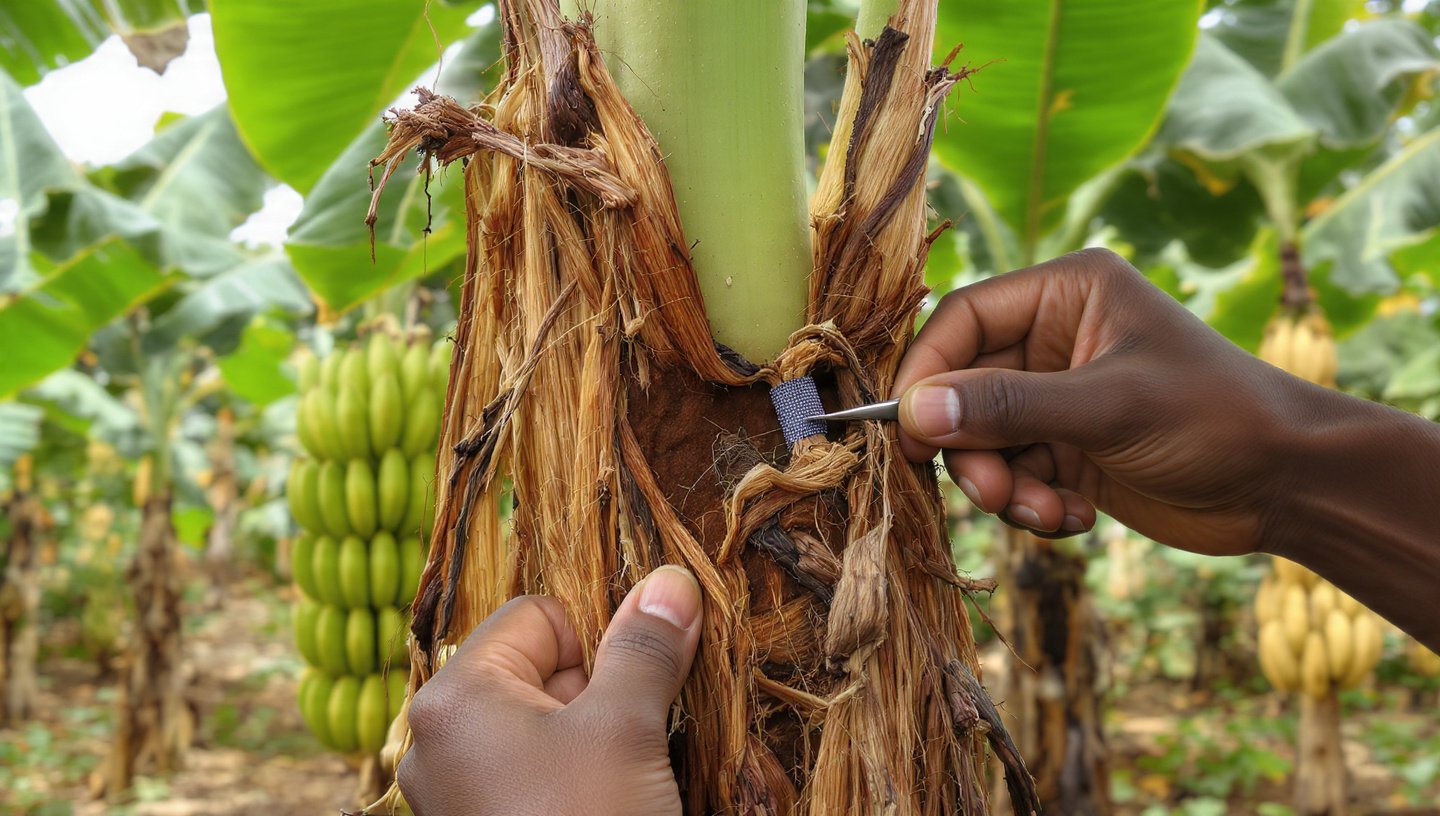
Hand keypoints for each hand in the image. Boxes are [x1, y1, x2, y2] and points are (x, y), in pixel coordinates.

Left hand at [397, 565, 702, 815]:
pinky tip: (607, 805)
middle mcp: (439, 740)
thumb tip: (671, 580)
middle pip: (540, 669)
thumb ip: (644, 646)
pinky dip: (579, 777)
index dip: (596, 640)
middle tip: (626, 745)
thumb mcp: (624, 730)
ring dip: (596, 738)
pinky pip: (536, 772)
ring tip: (620, 783)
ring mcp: (459, 791)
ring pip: (546, 725)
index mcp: (453, 697)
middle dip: (598, 694)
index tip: (626, 690)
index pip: (536, 615)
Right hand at [894, 248, 1316, 555]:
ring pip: (983, 442)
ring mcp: (1059, 399)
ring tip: (1044, 513)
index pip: (962, 321)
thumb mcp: (1108, 407)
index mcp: (1065, 294)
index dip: (927, 374)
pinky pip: (1014, 477)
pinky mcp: (1068, 451)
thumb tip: (912, 413)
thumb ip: (1008, 407)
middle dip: (972, 449)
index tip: (906, 431)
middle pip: (963, 389)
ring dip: (1002, 487)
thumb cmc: (1213, 417)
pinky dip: (1031, 505)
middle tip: (989, 493)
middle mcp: (1053, 340)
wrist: (1288, 485)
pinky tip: (1074, 519)